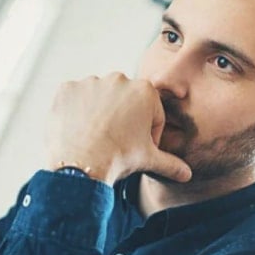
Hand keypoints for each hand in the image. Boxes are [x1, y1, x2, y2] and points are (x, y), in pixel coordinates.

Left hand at [46, 73, 191, 184]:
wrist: (81, 165)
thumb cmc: (118, 159)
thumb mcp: (149, 160)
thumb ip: (171, 164)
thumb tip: (187, 175)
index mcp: (145, 91)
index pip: (149, 111)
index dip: (146, 133)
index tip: (136, 147)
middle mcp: (118, 79)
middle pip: (123, 101)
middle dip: (122, 119)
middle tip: (115, 143)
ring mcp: (91, 82)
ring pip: (98, 98)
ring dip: (98, 113)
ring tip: (95, 137)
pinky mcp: (67, 88)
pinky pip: (74, 98)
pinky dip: (75, 111)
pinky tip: (78, 130)